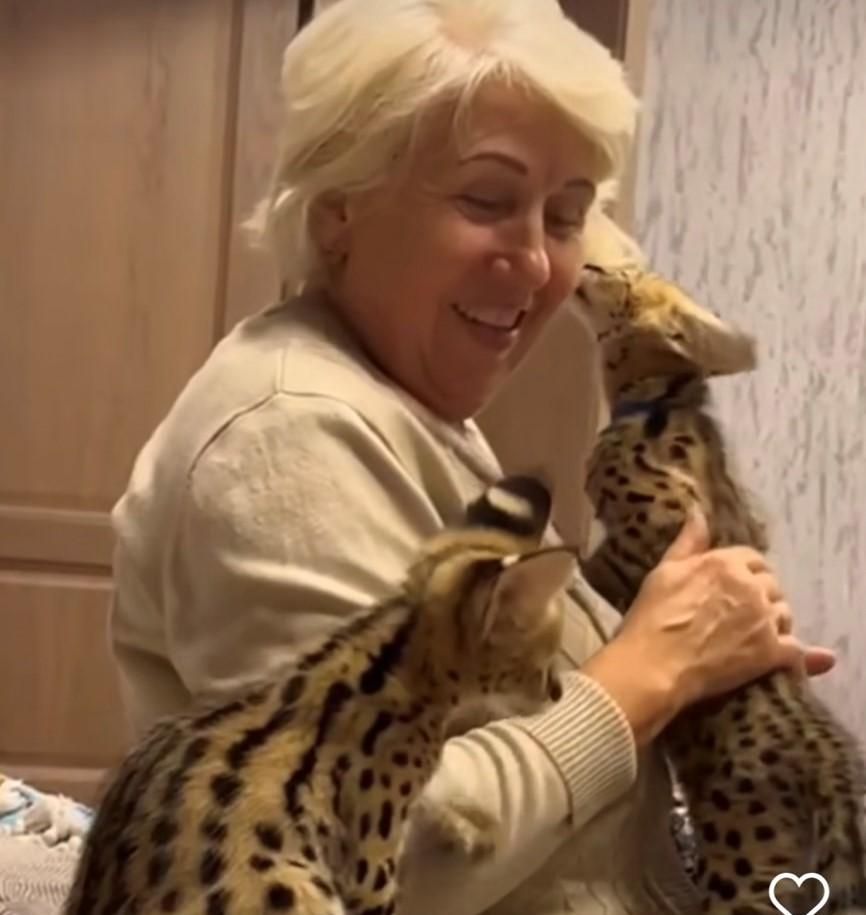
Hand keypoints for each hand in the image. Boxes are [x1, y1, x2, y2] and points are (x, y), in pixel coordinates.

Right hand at [582, 509, 834, 744]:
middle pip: (771, 585)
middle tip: (743, 612)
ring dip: (775, 620)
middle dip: (762, 595)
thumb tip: (698, 513)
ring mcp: (764, 620)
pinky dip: (795, 653)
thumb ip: (688, 542)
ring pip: (785, 613)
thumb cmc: (653, 617)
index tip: (735, 586)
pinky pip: (796, 649)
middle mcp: (751, 587)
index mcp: (725, 563)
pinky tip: (787, 656)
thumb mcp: (664, 571)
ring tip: (757, 633)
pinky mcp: (771, 653)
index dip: (746, 572)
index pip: (753, 559)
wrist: (654, 665)